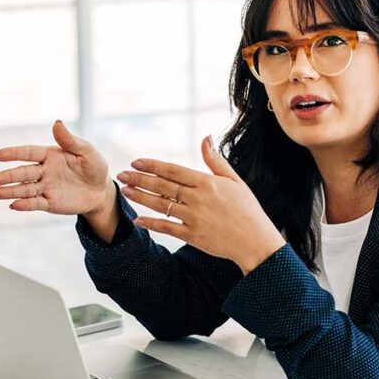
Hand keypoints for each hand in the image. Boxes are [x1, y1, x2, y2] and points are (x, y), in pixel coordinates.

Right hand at [0, 121, 118, 238]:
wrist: (102, 192)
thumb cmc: (94, 167)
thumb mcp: (87, 151)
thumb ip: (71, 140)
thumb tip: (56, 123)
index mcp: (50, 155)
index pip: (28, 153)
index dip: (13, 154)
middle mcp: (44, 171)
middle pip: (22, 173)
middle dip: (6, 176)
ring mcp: (45, 188)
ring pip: (24, 189)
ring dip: (9, 191)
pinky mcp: (50, 203)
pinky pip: (35, 203)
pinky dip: (25, 204)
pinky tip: (13, 204)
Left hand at [117, 136, 284, 274]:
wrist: (256, 241)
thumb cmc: (247, 209)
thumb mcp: (235, 181)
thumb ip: (215, 160)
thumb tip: (205, 137)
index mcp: (208, 183)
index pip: (173, 170)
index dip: (153, 165)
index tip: (137, 162)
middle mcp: (199, 199)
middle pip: (163, 186)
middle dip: (140, 179)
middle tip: (122, 174)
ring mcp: (195, 218)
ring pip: (161, 205)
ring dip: (141, 197)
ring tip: (126, 190)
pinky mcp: (193, 236)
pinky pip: (167, 228)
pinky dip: (152, 224)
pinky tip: (138, 220)